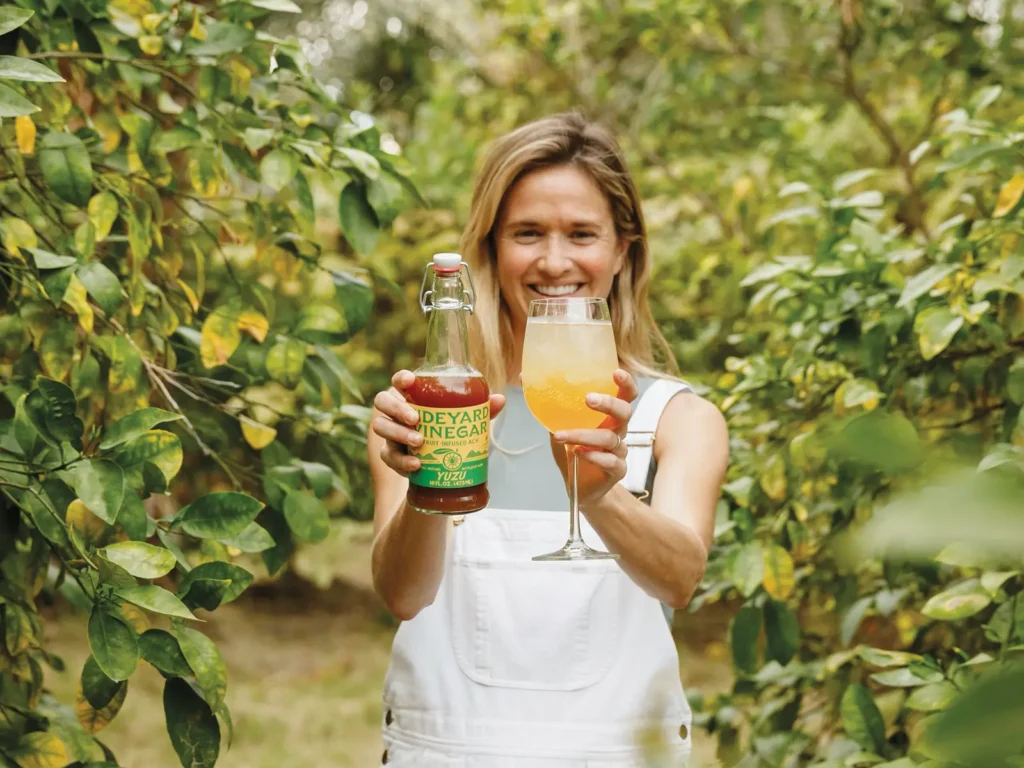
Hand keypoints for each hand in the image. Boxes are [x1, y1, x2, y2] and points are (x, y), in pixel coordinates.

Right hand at [371, 370, 505, 477]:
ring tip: (420, 442)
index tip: (409, 381)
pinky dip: (402, 462)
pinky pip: (389, 457)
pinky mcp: (391, 456)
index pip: (398, 382)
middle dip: (397, 409)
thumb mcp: (465, 421)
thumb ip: (481, 410)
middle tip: (416, 419)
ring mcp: (390, 434)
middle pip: (383, 402)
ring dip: (398, 434)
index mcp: (412, 397)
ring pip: (381, 427)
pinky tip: (417, 466)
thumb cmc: (450, 434)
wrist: (440, 468)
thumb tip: (500, 399)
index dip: (400, 378)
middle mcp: (396, 412)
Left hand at [549, 368, 636, 507]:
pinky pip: (611, 461)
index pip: (626, 394)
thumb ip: (549, 406)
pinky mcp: (617, 470)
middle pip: (624, 412)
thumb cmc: (572, 450)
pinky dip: (594, 456)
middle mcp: (618, 430)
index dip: (625, 383)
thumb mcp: (559, 425)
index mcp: (609, 415)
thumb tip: (523, 377)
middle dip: (609, 403)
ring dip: (584, 435)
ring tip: (561, 435)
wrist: (579, 487)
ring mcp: (619, 451)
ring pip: (610, 438)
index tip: (615, 372)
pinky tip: (579, 454)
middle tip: (588, 399)